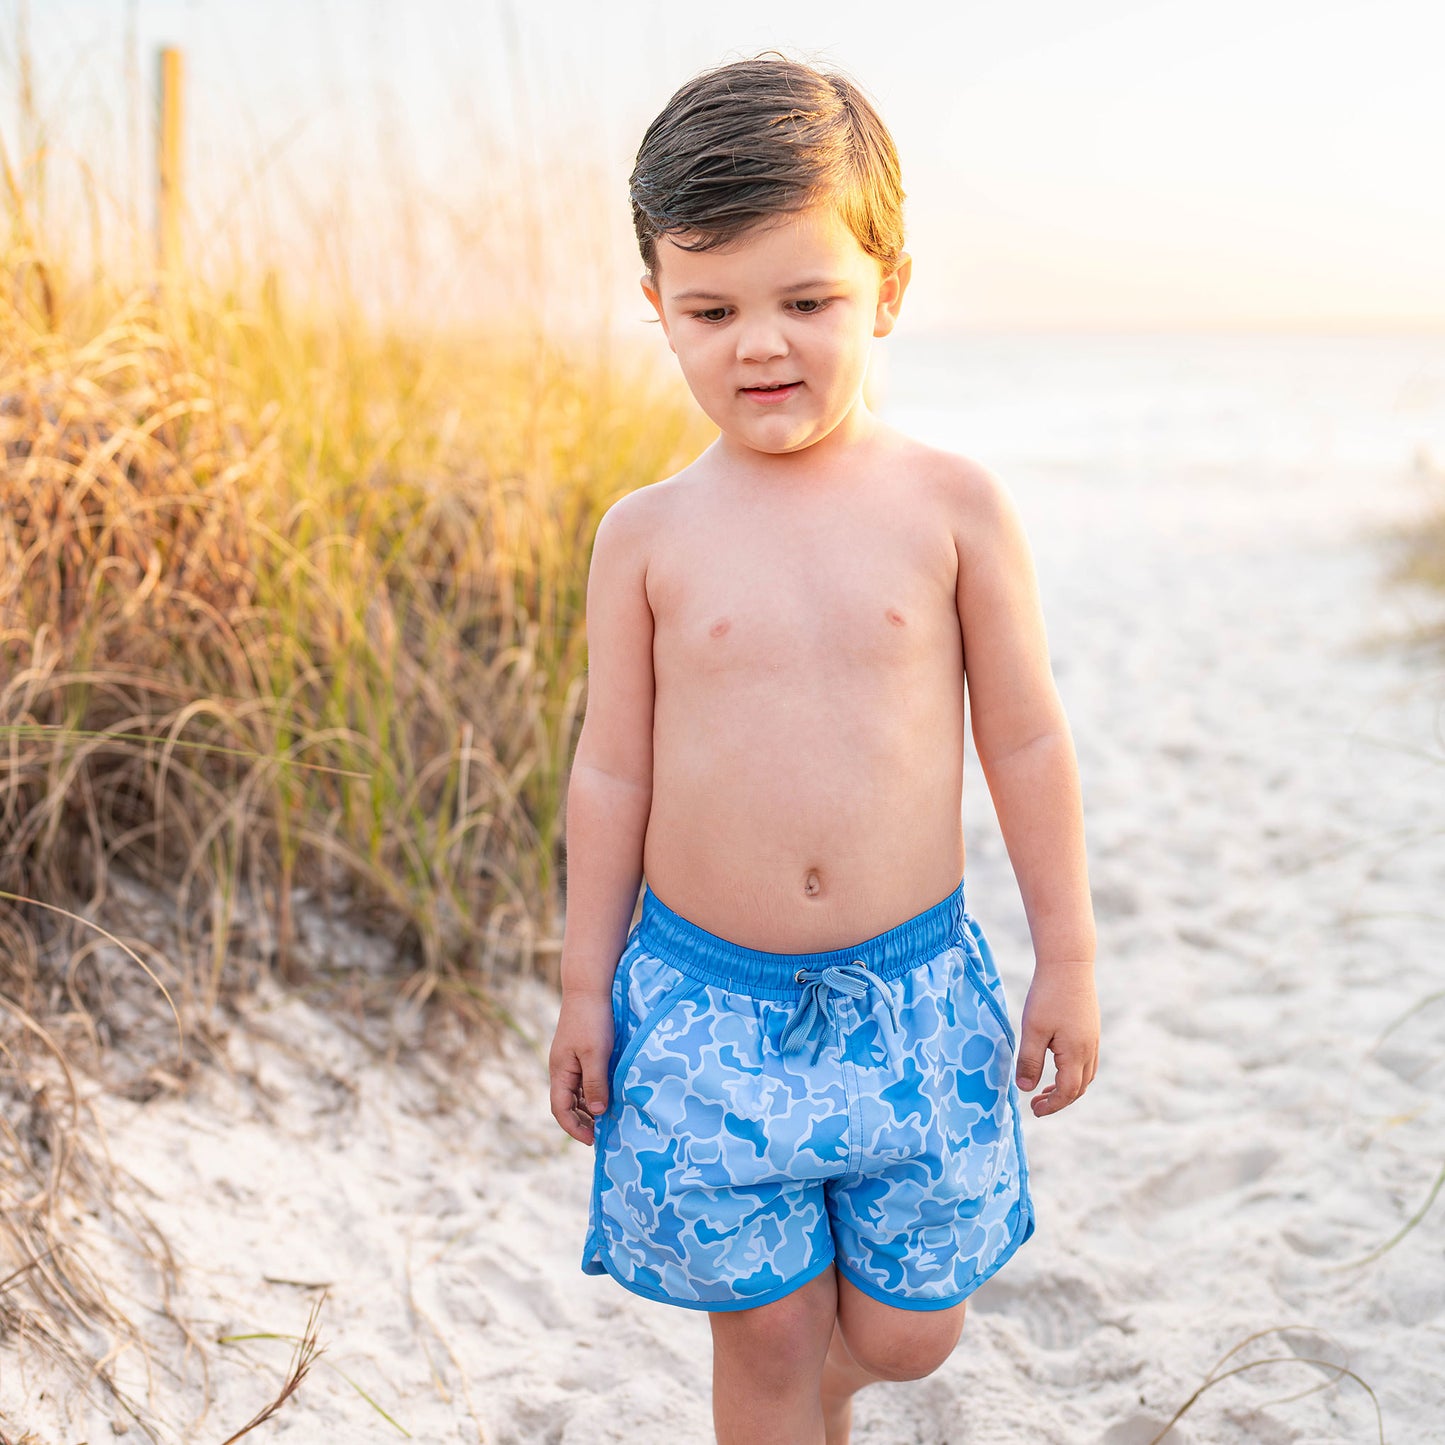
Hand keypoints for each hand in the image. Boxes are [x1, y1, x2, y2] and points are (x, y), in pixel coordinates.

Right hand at [548, 990, 614, 1143]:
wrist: (589, 987)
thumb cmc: (592, 1020)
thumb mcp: (596, 1054)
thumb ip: (595, 1083)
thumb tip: (596, 1112)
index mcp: (560, 1071)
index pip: (560, 1109)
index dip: (574, 1128)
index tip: (593, 1140)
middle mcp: (561, 1068)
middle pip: (567, 1103)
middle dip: (582, 1121)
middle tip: (603, 1134)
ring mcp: (570, 1060)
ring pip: (576, 1092)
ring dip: (589, 1107)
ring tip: (608, 1118)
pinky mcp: (581, 1051)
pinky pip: (584, 1079)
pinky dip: (593, 1091)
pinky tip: (609, 1094)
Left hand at [1014, 962, 1098, 1116]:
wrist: (1069, 963)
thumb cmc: (1048, 995)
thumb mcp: (1032, 1029)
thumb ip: (1030, 1061)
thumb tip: (1025, 1089)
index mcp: (1076, 1053)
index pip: (1067, 1092)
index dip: (1052, 1106)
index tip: (1034, 1111)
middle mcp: (1089, 1049)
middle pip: (1079, 1087)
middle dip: (1059, 1100)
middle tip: (1036, 1105)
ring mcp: (1092, 1038)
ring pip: (1085, 1075)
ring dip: (1067, 1087)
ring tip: (1045, 1089)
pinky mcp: (1090, 1028)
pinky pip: (1086, 1060)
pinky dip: (1072, 1071)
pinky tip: (1056, 1064)